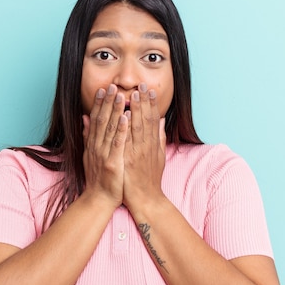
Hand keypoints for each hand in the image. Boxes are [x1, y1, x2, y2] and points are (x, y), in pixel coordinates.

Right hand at [82, 84, 127, 208]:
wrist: (99, 199)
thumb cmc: (99, 178)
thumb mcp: (89, 154)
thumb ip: (88, 135)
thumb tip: (84, 117)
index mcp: (93, 144)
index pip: (96, 119)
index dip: (100, 103)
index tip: (104, 89)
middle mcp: (96, 147)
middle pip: (102, 120)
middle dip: (108, 102)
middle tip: (113, 85)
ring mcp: (104, 155)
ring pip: (110, 129)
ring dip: (115, 111)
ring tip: (121, 95)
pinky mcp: (113, 163)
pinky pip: (118, 144)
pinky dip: (122, 130)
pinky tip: (126, 117)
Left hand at [122, 83, 166, 210]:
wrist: (146, 199)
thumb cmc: (149, 179)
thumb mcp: (158, 156)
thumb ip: (159, 137)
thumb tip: (161, 120)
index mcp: (152, 144)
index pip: (152, 119)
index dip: (151, 103)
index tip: (148, 89)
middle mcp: (147, 146)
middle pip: (146, 119)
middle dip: (144, 101)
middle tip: (141, 84)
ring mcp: (138, 152)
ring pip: (137, 126)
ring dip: (135, 109)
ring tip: (133, 93)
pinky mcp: (129, 160)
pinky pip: (127, 141)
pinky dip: (126, 127)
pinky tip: (124, 115)